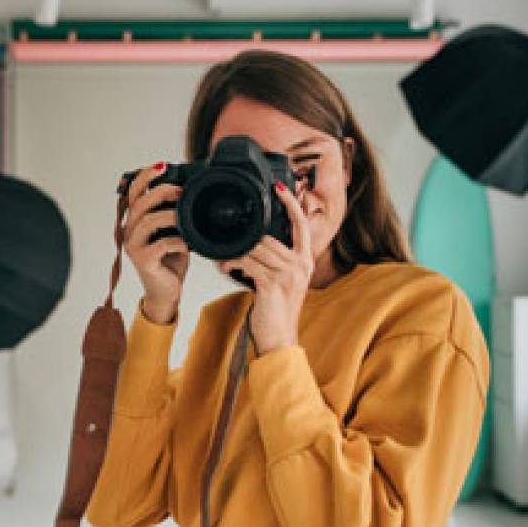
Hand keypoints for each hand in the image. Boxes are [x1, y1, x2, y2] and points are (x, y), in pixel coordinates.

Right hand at [122, 162, 186, 322]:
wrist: (167, 291)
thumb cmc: (170, 260)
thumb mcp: (172, 231)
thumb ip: (172, 212)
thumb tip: (186, 190)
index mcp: (135, 220)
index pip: (133, 191)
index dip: (145, 176)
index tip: (163, 165)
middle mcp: (130, 231)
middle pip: (140, 203)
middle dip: (161, 192)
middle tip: (181, 191)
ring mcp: (134, 246)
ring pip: (148, 221)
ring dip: (170, 215)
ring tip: (186, 216)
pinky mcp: (143, 261)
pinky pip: (160, 244)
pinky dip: (177, 241)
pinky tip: (188, 243)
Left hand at [219, 181, 313, 354]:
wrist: (279, 341)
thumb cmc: (276, 312)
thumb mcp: (282, 282)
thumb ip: (275, 261)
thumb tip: (253, 245)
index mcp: (305, 261)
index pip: (301, 224)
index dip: (291, 202)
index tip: (280, 186)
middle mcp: (301, 265)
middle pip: (270, 236)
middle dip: (245, 238)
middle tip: (227, 241)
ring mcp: (289, 274)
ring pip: (257, 247)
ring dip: (234, 251)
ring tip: (222, 257)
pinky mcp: (273, 284)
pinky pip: (248, 262)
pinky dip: (232, 262)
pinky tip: (224, 267)